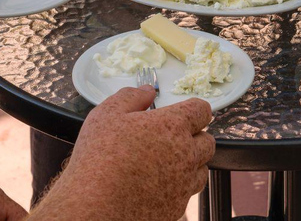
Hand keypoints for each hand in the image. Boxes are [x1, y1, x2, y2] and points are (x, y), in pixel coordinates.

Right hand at [29, 86, 214, 220]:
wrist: (93, 208)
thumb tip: (147, 91)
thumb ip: (132, 97)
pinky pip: (188, 193)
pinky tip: (158, 184)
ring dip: (191, 163)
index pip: (202, 110)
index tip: (186, 112)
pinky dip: (179, 187)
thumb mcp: (107, 114)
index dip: (194, 109)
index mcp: (173, 126)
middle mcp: (186, 154)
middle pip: (208, 141)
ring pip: (202, 169)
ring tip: (167, 162)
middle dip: (195, 136)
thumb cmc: (98, 160)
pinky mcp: (177, 207)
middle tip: (172, 138)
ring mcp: (184, 183)